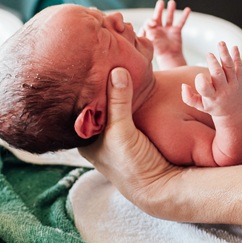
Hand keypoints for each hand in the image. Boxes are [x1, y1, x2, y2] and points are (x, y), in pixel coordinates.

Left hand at [78, 67, 182, 212]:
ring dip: (116, 88)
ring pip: (112, 103)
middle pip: (96, 102)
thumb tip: (117, 70)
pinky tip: (132, 79)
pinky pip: (127, 106)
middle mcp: (97, 133)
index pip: (78, 105)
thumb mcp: (121, 131)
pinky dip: (128, 94)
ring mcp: (115, 131)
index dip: (83, 86)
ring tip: (117, 61)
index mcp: (84, 137)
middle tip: (103, 57)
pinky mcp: (133, 129)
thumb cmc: (134, 165)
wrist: (162, 185)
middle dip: (99, 83)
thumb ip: (119, 102)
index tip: (88, 63)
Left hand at [142, 0, 190, 68]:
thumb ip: (150, 36)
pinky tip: (188, 9)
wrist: (170, 58)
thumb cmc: (160, 53)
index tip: (153, 23)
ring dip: (171, 9)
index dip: (151, 21)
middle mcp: (159, 28)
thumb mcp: (152, 44)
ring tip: (172, 2)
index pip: (149, 22)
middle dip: (158, 9)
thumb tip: (147, 30)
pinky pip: (181, 22)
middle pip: (158, 16)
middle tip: (160, 2)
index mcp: (151, 31)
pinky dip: (184, 16)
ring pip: (169, 17)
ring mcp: (168, 29)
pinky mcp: (176, 31)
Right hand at [181, 41, 241, 116]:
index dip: (200, 81)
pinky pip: (239, 66)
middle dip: (213, 63)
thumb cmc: (213, 107)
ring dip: (225, 54)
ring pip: (230, 67)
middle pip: (218, 74)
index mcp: (212, 97)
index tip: (199, 75)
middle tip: (209, 54)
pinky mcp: (239, 79)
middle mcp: (223, 90)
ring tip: (221, 43)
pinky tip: (234, 47)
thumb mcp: (199, 106)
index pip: (205, 88)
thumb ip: (188, 97)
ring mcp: (233, 84)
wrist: (233, 112)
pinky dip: (237, 56)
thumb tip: (183, 85)